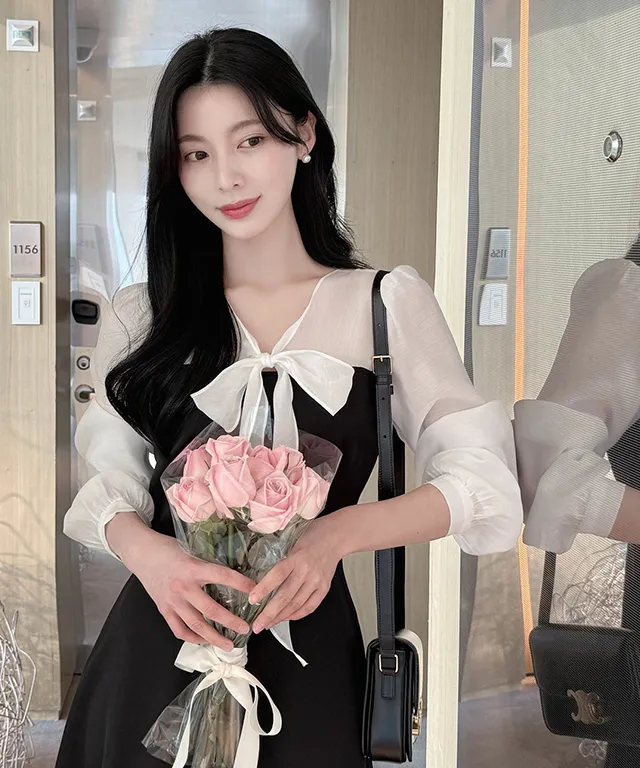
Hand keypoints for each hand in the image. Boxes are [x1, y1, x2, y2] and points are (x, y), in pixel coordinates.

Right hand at [117, 520, 254, 650]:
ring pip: (196, 625)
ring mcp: (172, 601)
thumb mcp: (191, 550)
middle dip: (231, 621)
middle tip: (245, 628)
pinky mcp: (164, 610)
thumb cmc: (168, 549)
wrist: (141, 553)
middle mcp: (183, 587)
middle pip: (211, 610)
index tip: (256, 590)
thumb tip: (232, 572)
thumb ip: (207, 563)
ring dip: (214, 637)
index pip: (223, 576)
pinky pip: (179, 630)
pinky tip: (204, 641)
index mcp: (193, 568)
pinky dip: (193, 638)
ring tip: (228, 645)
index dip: (241, 584)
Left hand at [249, 517, 341, 632]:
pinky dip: (296, 615)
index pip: (278, 575)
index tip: (252, 599)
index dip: (264, 588)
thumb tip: (258, 574)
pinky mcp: (324, 588)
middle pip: (285, 596)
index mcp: (296, 557)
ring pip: (296, 605)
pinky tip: (286, 617)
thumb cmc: (311, 536)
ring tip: (268, 624)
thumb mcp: (291, 541)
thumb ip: (279, 558)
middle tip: (257, 625)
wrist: (336, 537)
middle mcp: (307, 571)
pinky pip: (309, 607)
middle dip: (269, 614)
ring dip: (280, 617)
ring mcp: (317, 581)